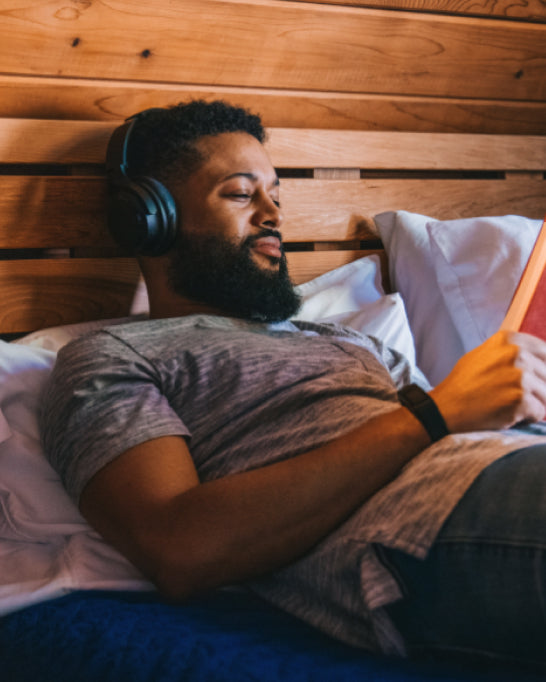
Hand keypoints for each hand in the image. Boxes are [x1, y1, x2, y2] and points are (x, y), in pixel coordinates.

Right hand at [430, 331, 545, 432]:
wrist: (446, 407)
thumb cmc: (464, 383)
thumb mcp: (483, 354)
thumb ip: (511, 352)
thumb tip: (541, 359)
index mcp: (509, 340)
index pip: (545, 352)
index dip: (541, 370)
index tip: (534, 379)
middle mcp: (517, 354)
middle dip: (538, 388)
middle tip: (513, 395)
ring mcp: (520, 376)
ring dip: (533, 404)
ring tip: (509, 405)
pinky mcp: (521, 399)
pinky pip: (539, 412)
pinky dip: (527, 418)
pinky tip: (508, 414)